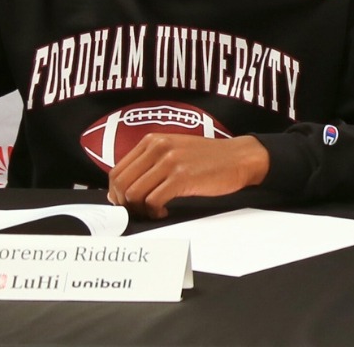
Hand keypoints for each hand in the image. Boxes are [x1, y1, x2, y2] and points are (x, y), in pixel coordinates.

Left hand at [107, 135, 269, 217]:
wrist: (238, 158)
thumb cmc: (207, 158)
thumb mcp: (173, 151)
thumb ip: (147, 164)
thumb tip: (119, 191)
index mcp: (152, 140)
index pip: (116, 171)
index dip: (116, 193)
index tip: (125, 204)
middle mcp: (158, 148)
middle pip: (121, 184)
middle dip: (124, 204)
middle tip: (137, 212)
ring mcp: (169, 162)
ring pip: (134, 194)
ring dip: (140, 210)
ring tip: (153, 212)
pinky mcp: (181, 177)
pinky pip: (153, 201)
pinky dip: (154, 212)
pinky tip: (164, 212)